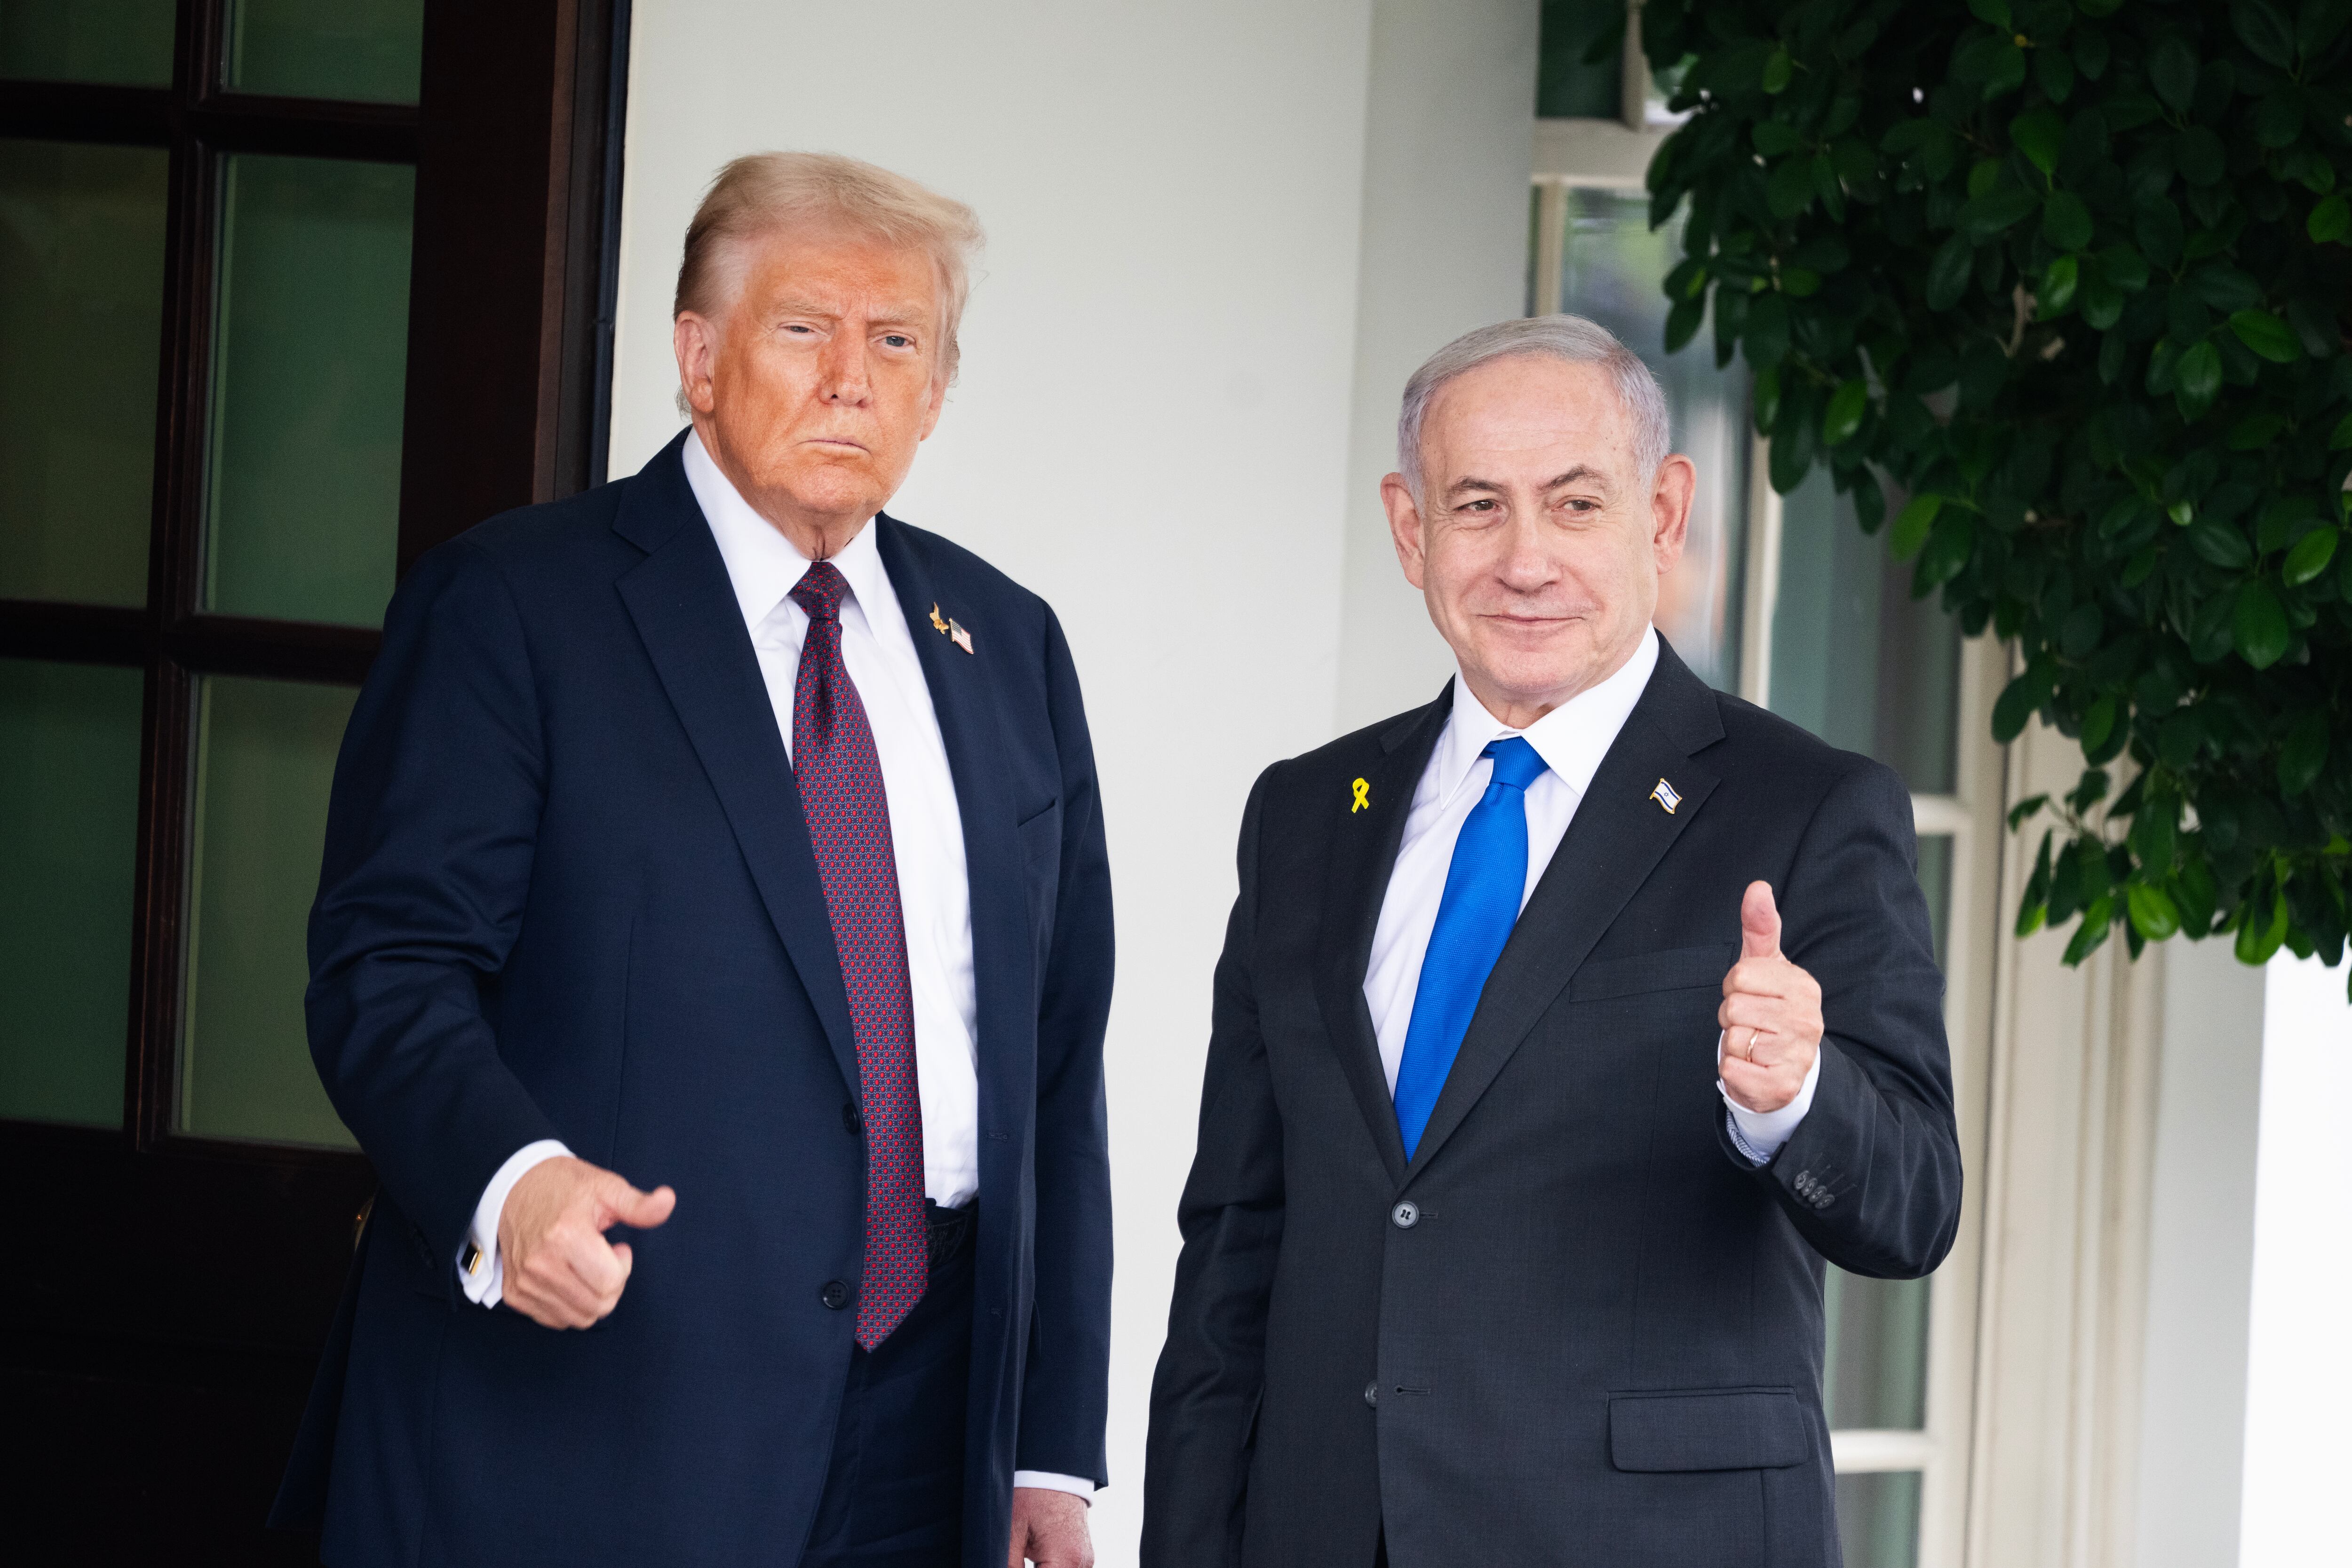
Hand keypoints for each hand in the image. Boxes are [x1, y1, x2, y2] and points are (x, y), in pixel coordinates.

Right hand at [497, 1155, 675, 1328]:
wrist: (515, 1188)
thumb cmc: (564, 1188)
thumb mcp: (606, 1188)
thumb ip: (638, 1205)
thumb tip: (668, 1201)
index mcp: (565, 1235)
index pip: (610, 1282)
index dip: (623, 1266)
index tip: (617, 1247)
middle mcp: (539, 1263)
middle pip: (598, 1305)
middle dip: (611, 1285)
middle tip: (602, 1258)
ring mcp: (524, 1282)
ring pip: (579, 1317)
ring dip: (591, 1297)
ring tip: (584, 1265)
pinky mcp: (514, 1294)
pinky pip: (555, 1319)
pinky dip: (569, 1304)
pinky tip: (567, 1276)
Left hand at [1007, 1486, 1093, 1567]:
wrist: (1056, 1471)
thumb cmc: (1033, 1495)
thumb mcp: (1012, 1532)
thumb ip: (1008, 1565)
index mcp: (1066, 1560)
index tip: (1007, 1566)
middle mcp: (1081, 1564)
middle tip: (1013, 1561)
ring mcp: (1085, 1562)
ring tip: (1024, 1557)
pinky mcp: (1082, 1558)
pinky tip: (1034, 1562)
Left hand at [1717, 881, 1822, 1114]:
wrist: (1784, 1069)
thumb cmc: (1769, 1009)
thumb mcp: (1764, 966)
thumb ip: (1759, 927)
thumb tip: (1758, 887)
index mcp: (1803, 986)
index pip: (1740, 976)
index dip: (1734, 987)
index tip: (1750, 996)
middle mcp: (1807, 1019)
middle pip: (1734, 1008)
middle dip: (1732, 1017)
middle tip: (1750, 1024)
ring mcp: (1798, 1054)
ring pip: (1734, 1039)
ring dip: (1733, 1044)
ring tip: (1753, 1045)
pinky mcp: (1782, 1085)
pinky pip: (1732, 1068)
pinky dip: (1732, 1070)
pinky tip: (1752, 1068)